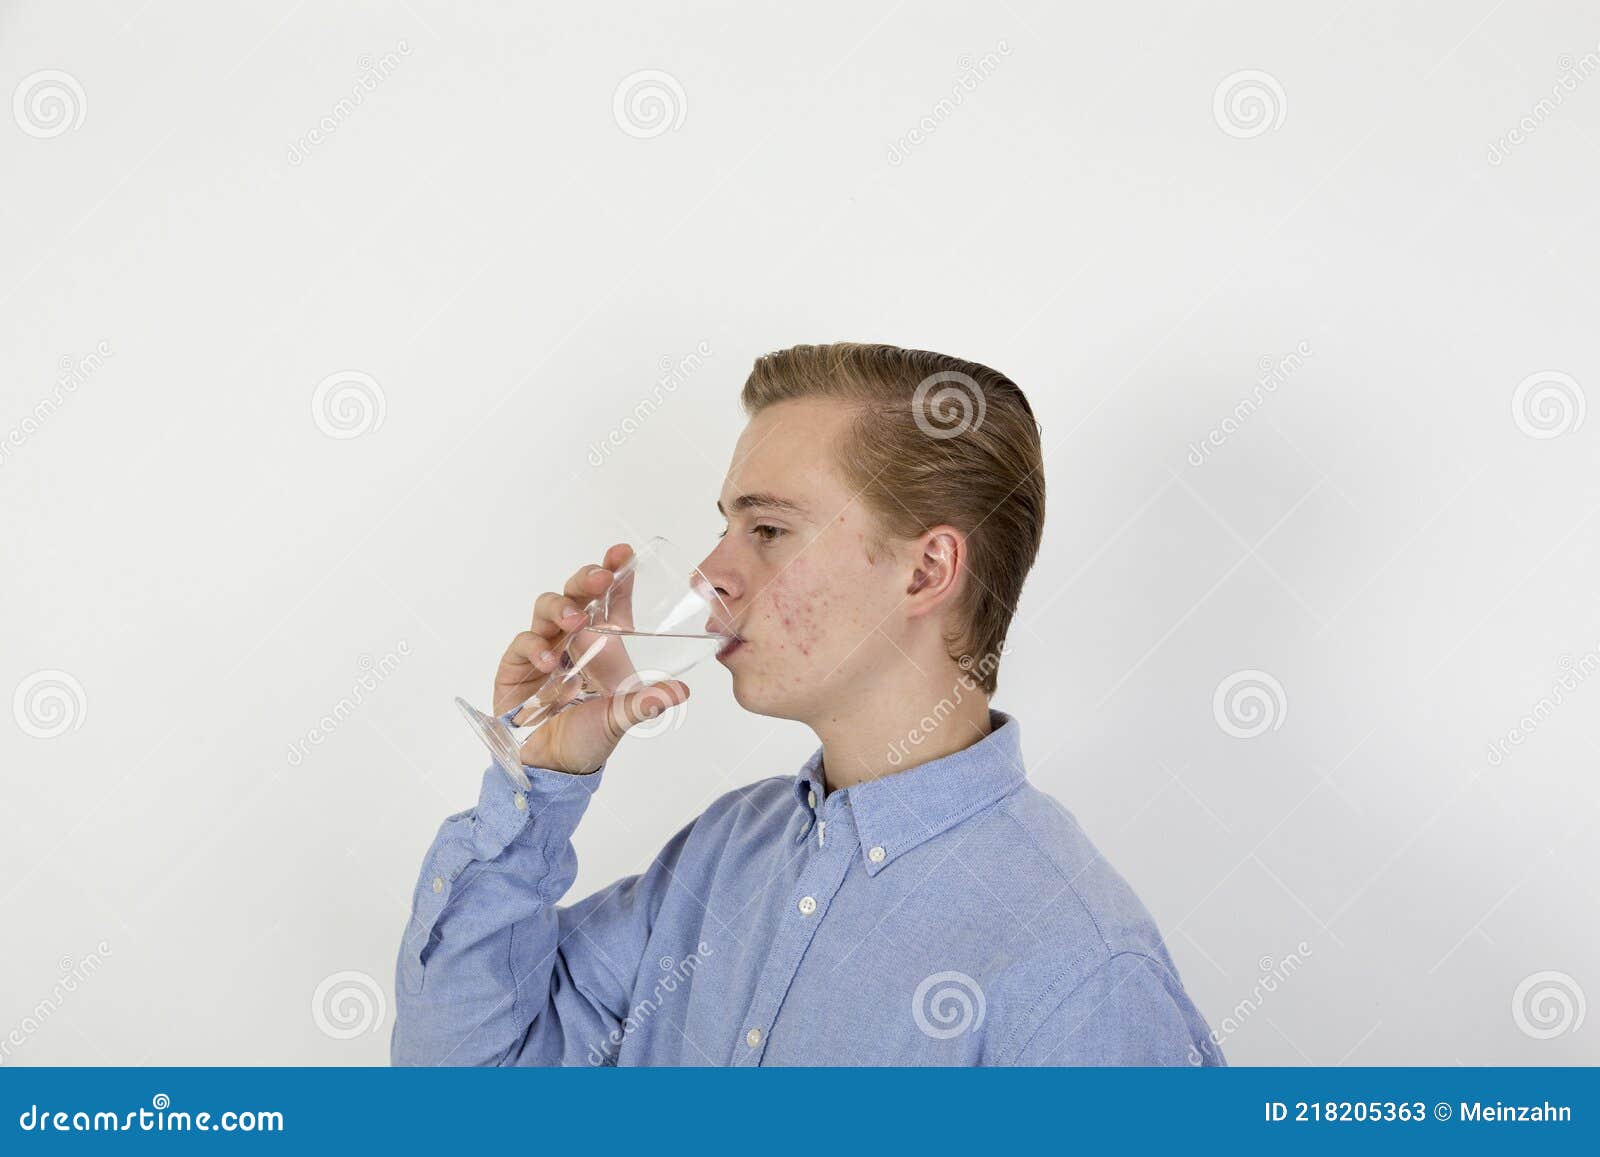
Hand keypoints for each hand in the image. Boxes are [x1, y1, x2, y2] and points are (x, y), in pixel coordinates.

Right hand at [492, 543, 688, 774]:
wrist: (552, 767)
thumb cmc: (589, 737)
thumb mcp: (621, 719)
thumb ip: (646, 703)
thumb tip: (682, 691)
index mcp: (605, 642)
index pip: (611, 597)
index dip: (615, 571)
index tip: (623, 553)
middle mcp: (574, 638)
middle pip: (576, 592)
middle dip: (586, 579)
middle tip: (599, 579)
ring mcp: (544, 648)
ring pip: (547, 608)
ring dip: (560, 608)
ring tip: (574, 622)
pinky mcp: (516, 665)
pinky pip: (523, 643)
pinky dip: (535, 648)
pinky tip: (549, 663)